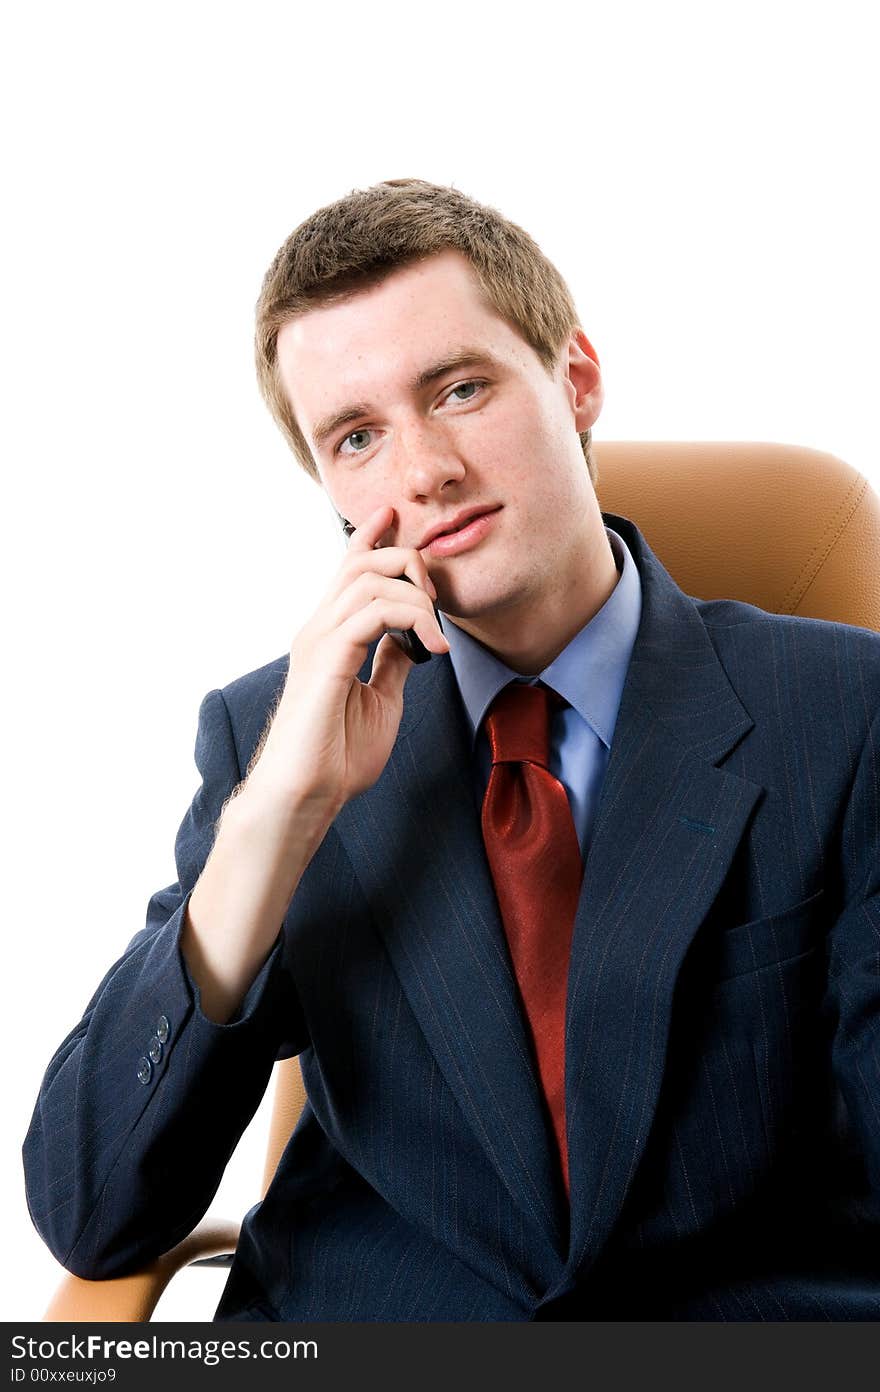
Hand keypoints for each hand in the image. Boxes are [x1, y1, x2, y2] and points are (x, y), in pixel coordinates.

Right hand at [245, 503, 449, 812]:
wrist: (306, 794)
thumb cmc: (337, 758)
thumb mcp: (380, 700)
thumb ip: (391, 663)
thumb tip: (411, 639)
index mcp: (329, 635)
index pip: (348, 569)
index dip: (372, 536)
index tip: (396, 517)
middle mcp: (319, 628)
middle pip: (362, 561)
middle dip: (408, 562)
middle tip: (438, 599)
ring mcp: (319, 639)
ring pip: (370, 579)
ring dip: (416, 596)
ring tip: (437, 634)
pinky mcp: (327, 657)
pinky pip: (374, 611)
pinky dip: (412, 620)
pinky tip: (432, 648)